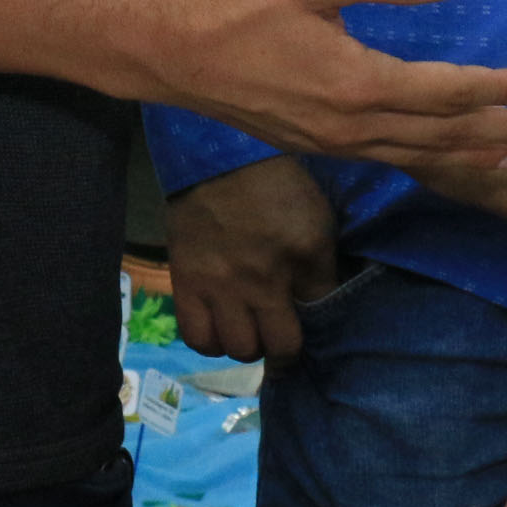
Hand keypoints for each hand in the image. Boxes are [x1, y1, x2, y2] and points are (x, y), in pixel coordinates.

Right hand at [128, 0, 506, 172]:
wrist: (164, 48)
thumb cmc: (236, 2)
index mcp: (359, 85)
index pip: (451, 94)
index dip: (505, 91)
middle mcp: (351, 127)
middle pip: (444, 136)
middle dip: (506, 135)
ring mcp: (330, 142)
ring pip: (416, 154)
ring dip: (471, 153)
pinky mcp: (311, 143)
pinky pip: (386, 156)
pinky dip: (427, 156)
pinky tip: (438, 151)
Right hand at [165, 156, 339, 363]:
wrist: (221, 158)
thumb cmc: (279, 189)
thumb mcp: (318, 226)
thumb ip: (322, 274)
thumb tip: (320, 310)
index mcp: (292, 266)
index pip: (305, 328)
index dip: (308, 339)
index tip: (304, 330)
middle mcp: (252, 284)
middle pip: (268, 348)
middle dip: (277, 346)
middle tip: (276, 329)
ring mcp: (215, 286)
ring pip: (231, 348)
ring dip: (243, 345)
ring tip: (247, 328)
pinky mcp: (184, 282)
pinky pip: (194, 335)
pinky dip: (210, 341)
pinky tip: (220, 328)